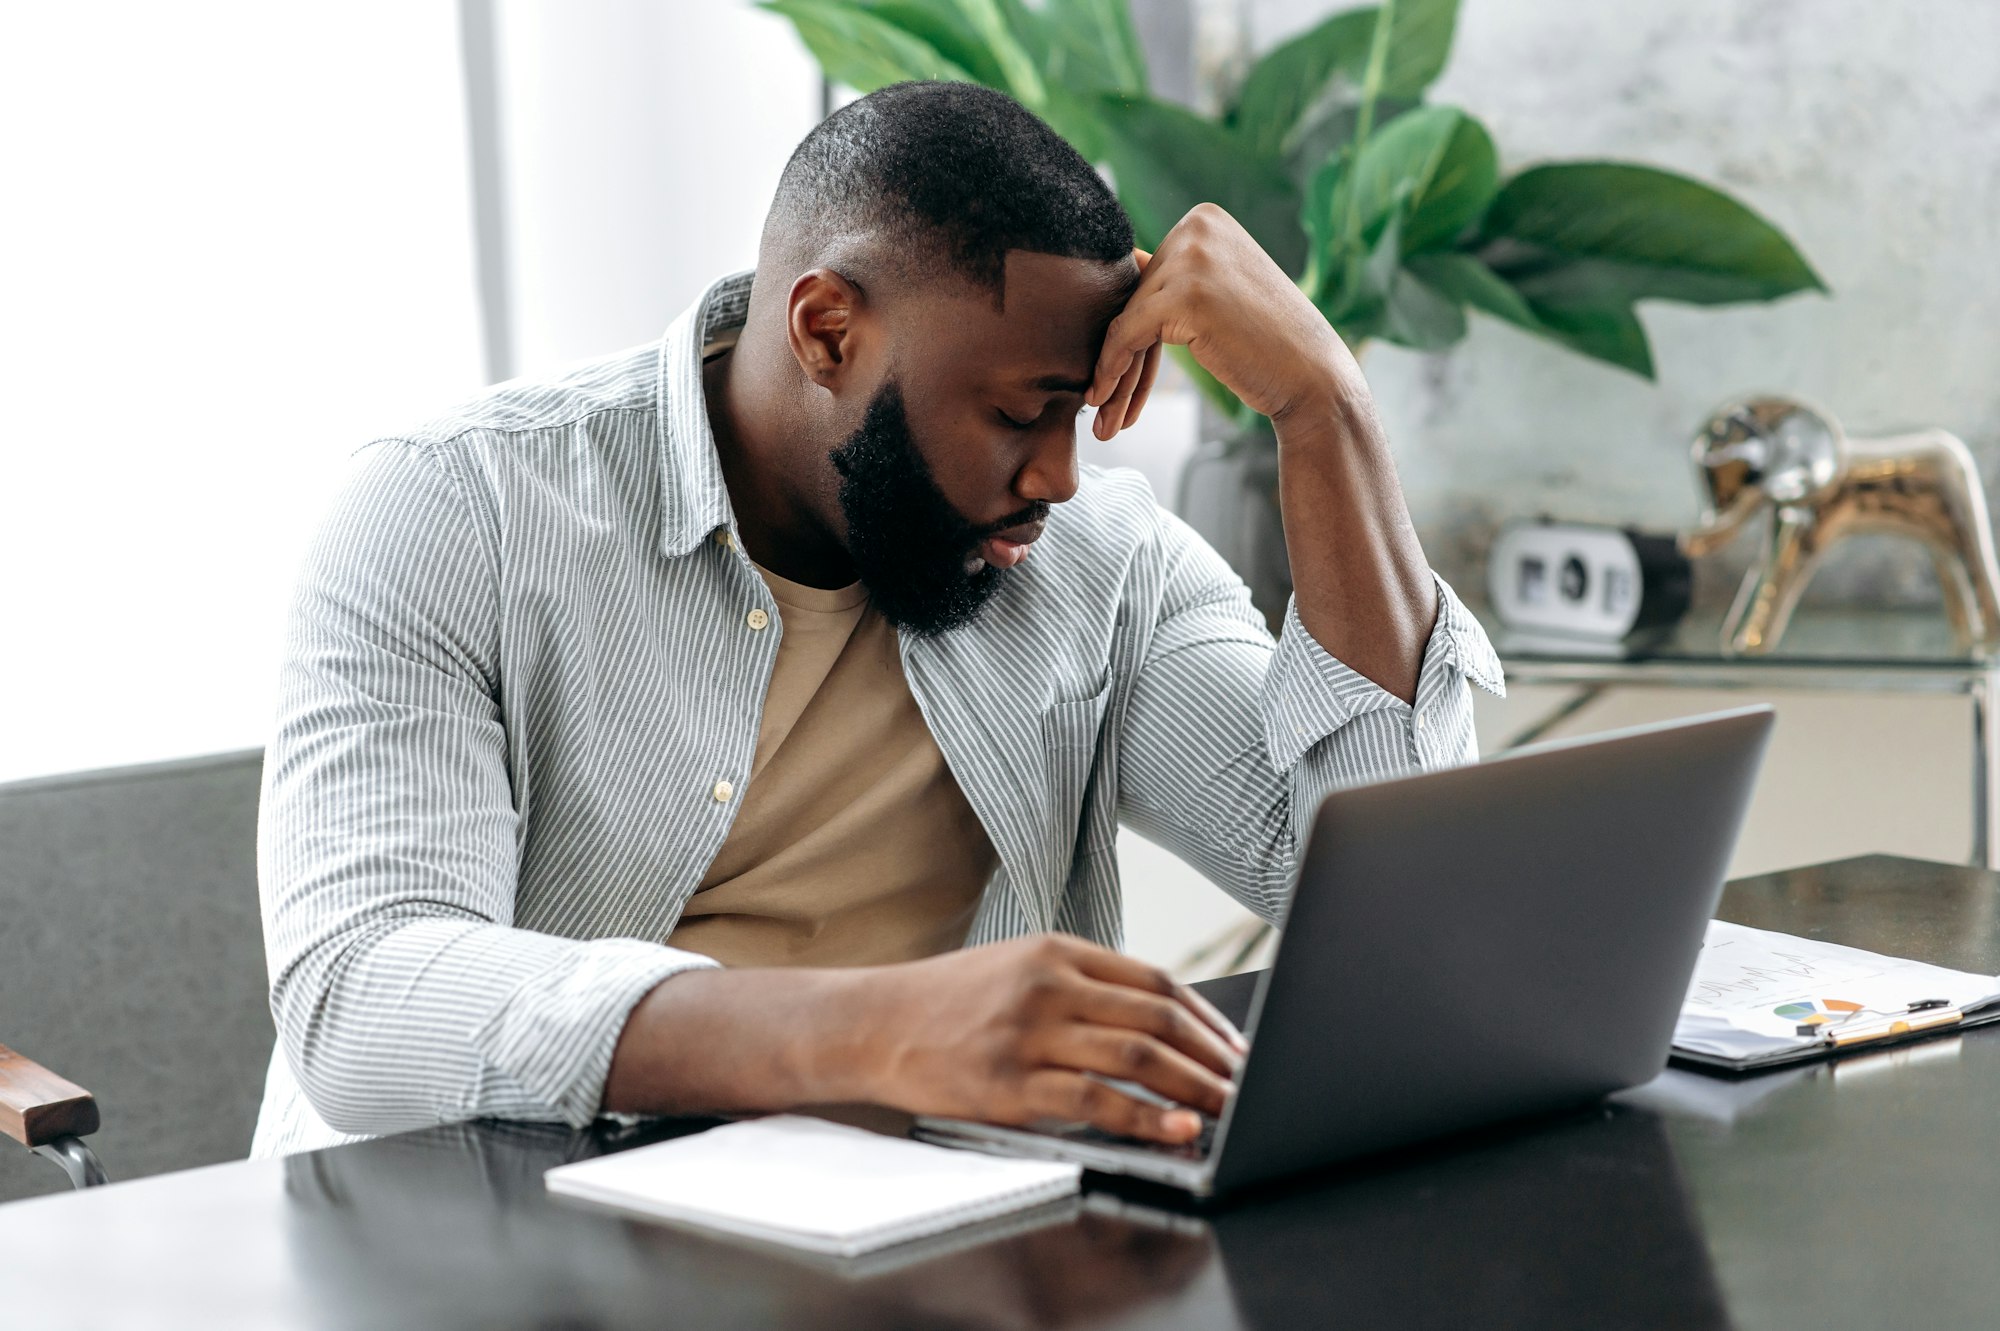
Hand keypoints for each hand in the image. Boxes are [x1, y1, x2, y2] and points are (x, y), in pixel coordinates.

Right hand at [856, 934, 1245, 1144]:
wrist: (872, 1023)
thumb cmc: (949, 1002)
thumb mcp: (1017, 970)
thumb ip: (1081, 987)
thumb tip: (1156, 1024)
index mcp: (1056, 951)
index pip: (1154, 981)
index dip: (1206, 1018)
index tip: (1235, 1047)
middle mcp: (1048, 985)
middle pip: (1156, 1019)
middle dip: (1213, 1056)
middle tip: (1247, 1083)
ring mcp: (1029, 1033)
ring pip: (1137, 1058)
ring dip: (1194, 1088)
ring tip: (1227, 1109)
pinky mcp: (1010, 1083)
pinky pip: (1095, 1101)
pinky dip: (1145, 1118)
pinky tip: (1176, 1129)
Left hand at [1087, 202, 1365, 436]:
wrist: (1313, 375)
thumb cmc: (1268, 341)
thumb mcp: (1219, 288)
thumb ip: (1175, 273)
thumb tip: (1125, 259)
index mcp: (1205, 217)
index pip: (1149, 274)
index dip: (1134, 326)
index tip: (1118, 369)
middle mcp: (1197, 225)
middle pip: (1136, 296)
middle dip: (1123, 351)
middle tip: (1102, 399)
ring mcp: (1192, 257)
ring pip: (1128, 318)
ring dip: (1115, 369)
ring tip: (1100, 409)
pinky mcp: (1184, 296)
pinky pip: (1127, 334)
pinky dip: (1112, 368)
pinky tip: (1101, 397)